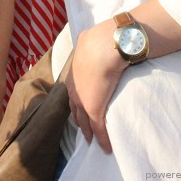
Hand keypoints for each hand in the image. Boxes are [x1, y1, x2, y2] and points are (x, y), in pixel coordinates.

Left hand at [68, 20, 127, 153]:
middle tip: (83, 129)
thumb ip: (97, 40)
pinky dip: (102, 139)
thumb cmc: (105, 38)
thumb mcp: (94, 38)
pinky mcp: (94, 109)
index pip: (73, 87)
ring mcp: (82, 98)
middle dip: (79, 117)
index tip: (80, 106)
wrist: (106, 46)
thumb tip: (108, 33)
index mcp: (74, 68)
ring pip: (83, 119)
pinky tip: (106, 147)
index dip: (76, 98)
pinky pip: (98, 128)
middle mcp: (74, 84)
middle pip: (74, 106)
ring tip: (92, 141)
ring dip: (89, 131)